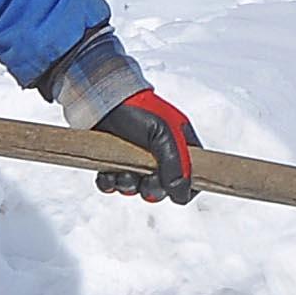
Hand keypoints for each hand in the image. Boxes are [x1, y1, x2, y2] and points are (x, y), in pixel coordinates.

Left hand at [94, 88, 199, 203]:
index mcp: (179, 145)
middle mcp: (158, 155)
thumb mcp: (164, 135)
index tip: (176, 191)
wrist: (102, 98)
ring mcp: (134, 159)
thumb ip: (177, 165)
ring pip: (136, 188)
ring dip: (128, 185)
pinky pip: (113, 185)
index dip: (186, 186)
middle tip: (145, 181)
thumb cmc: (137, 110)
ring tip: (121, 173)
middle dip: (152, 188)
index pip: (192, 173)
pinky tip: (108, 173)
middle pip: (162, 187)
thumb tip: (181, 196)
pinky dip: (110, 183)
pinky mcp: (112, 162)